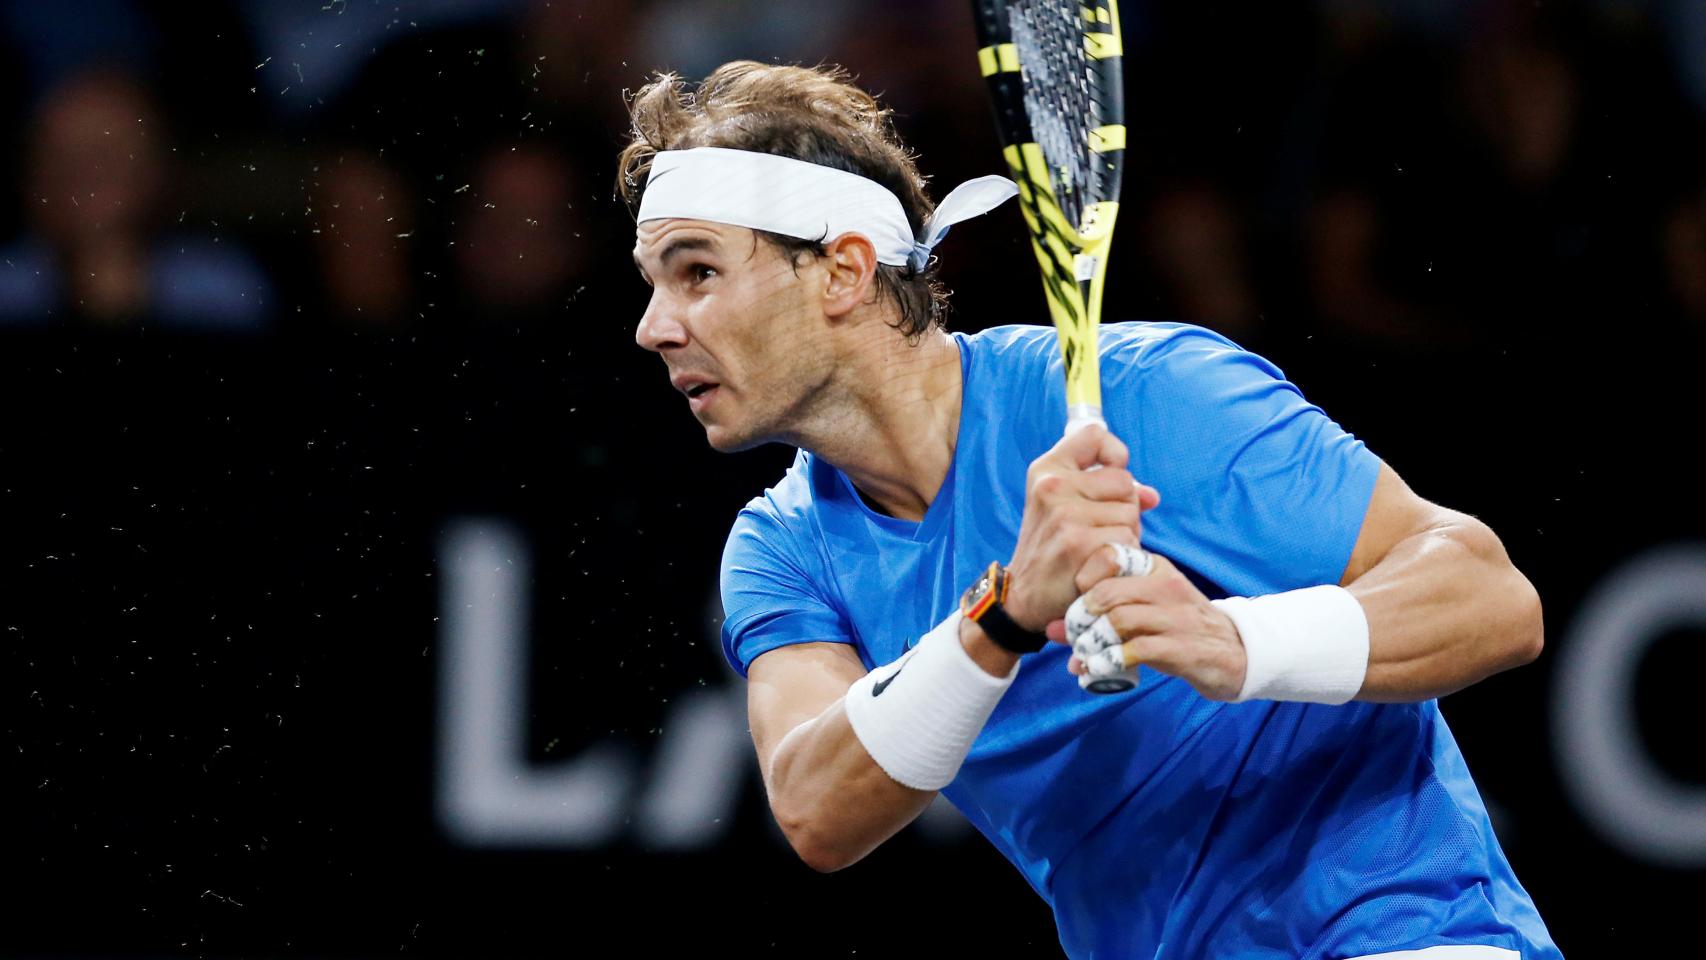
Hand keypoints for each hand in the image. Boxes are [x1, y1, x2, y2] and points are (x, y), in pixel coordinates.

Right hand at [1004, 424, 1159, 631]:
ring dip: (1126, 534)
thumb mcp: (1064, 507)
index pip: (1094, 435)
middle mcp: (1053, 485)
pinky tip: (1101, 564)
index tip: (1109, 475)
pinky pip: (1129, 540)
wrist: (1024, 596)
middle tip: (1098, 529)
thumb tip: (1152, 495)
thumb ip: (1107, 491)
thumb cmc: (1052, 547)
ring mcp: (1066, 515)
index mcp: (1046, 469)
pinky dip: (1123, 556)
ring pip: (1131, 513)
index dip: (1113, 454)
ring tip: (1098, 548)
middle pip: (1124, 480)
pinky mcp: (1080, 544)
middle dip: (1124, 507)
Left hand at [1044, 552, 1248, 700]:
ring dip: (1092, 643)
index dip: (1081, 581)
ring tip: (1082, 657)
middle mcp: (1165, 586)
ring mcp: (1175, 617)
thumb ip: (1103, 614)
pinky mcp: (1180, 647)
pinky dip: (1109, 663)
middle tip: (1071, 636)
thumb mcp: (1147, 608)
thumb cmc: (1178, 626)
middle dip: (1080, 617)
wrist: (1235, 652)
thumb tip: (1049, 630)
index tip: (1072, 606)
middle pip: (1108, 593)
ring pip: (1119, 620)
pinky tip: (1097, 671)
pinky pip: (1135, 651)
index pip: (1109, 557)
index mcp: (1155, 568)